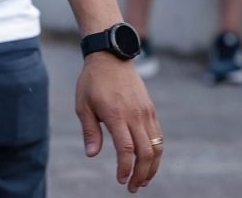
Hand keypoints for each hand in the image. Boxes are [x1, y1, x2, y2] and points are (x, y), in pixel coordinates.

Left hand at [76, 53, 162, 192]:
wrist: (111, 57)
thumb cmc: (92, 82)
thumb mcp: (83, 105)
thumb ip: (90, 131)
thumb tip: (92, 155)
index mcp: (115, 115)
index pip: (126, 149)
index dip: (125, 168)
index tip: (121, 180)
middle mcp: (134, 115)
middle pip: (146, 153)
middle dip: (141, 174)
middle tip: (133, 187)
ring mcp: (146, 113)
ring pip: (157, 147)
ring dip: (152, 167)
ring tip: (143, 180)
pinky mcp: (151, 110)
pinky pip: (158, 136)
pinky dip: (156, 153)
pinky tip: (148, 162)